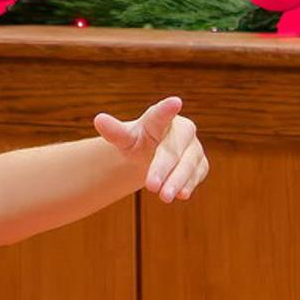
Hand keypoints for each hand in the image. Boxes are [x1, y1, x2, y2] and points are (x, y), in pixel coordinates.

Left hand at [93, 96, 207, 202]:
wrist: (153, 154)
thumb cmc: (138, 142)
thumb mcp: (124, 138)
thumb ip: (114, 131)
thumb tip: (99, 119)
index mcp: (159, 119)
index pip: (161, 115)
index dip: (167, 109)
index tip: (175, 102)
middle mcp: (181, 129)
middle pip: (173, 149)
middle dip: (163, 168)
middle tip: (151, 186)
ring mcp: (193, 146)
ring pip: (189, 163)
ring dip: (177, 180)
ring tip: (165, 196)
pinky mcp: (200, 162)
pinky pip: (197, 173)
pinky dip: (189, 184)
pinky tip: (182, 194)